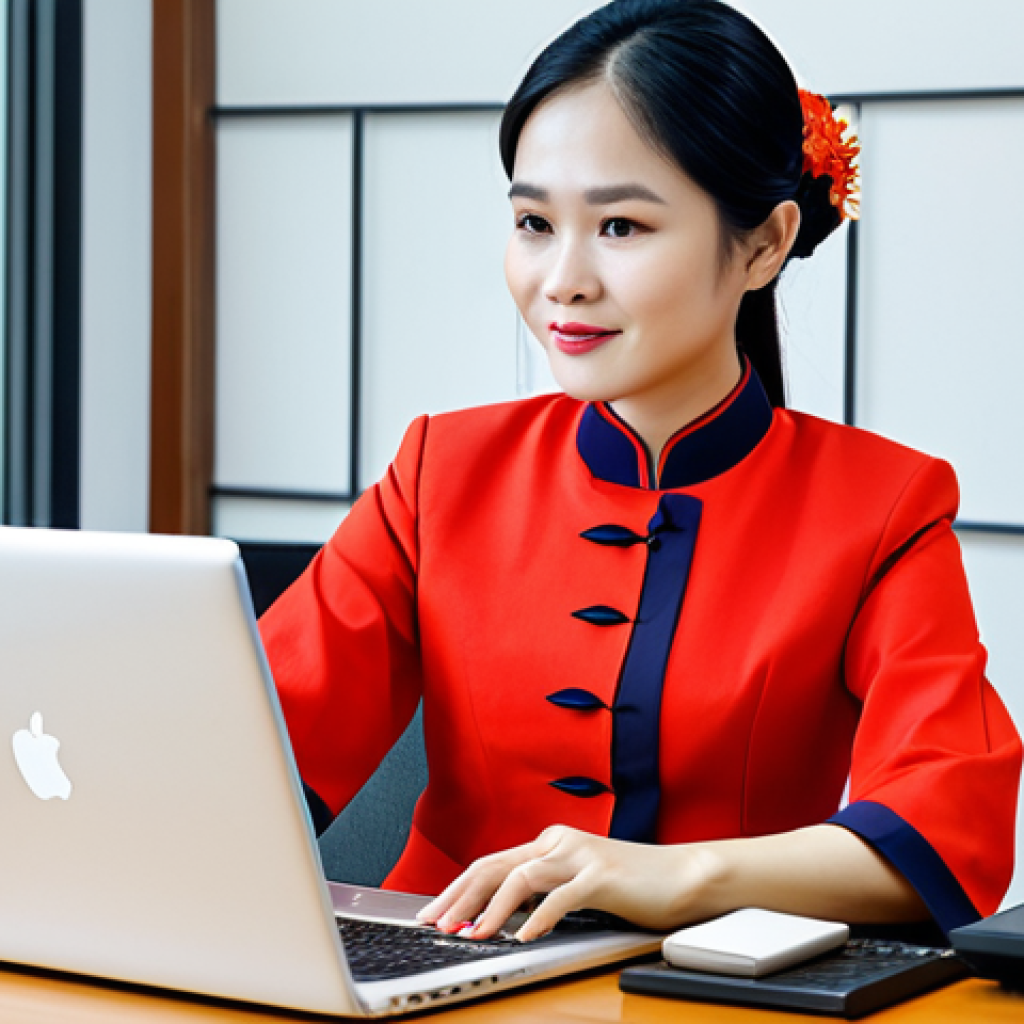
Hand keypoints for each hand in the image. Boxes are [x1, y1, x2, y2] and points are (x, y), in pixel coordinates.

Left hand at [416, 824, 722, 941]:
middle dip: (459, 897)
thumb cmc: (631, 885)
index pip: (490, 863)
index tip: (434, 913)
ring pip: (520, 878)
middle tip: (435, 925)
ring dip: (490, 910)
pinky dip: (537, 919)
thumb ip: (544, 891)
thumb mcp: (577, 884)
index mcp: (549, 843)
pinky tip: (523, 939)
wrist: (684, 875)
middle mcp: (558, 843)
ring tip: (470, 936)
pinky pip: (561, 897)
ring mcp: (580, 855)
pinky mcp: (602, 875)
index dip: (457, 889)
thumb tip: (500, 916)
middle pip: (494, 865)